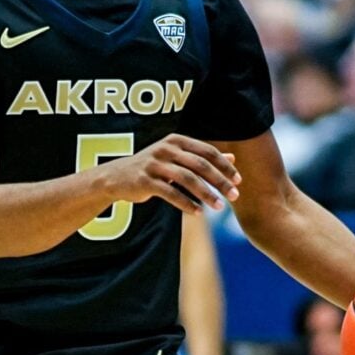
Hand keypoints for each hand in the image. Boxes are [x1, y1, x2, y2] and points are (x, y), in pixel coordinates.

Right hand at [101, 134, 240, 213]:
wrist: (116, 177)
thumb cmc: (153, 167)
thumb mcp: (177, 158)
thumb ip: (203, 157)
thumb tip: (232, 158)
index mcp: (176, 140)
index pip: (207, 151)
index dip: (224, 166)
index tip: (238, 181)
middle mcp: (166, 149)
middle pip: (200, 165)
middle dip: (220, 181)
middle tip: (235, 195)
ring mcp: (154, 164)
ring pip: (187, 179)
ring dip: (206, 194)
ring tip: (219, 207)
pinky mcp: (145, 181)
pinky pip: (170, 193)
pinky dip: (186, 203)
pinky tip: (198, 213)